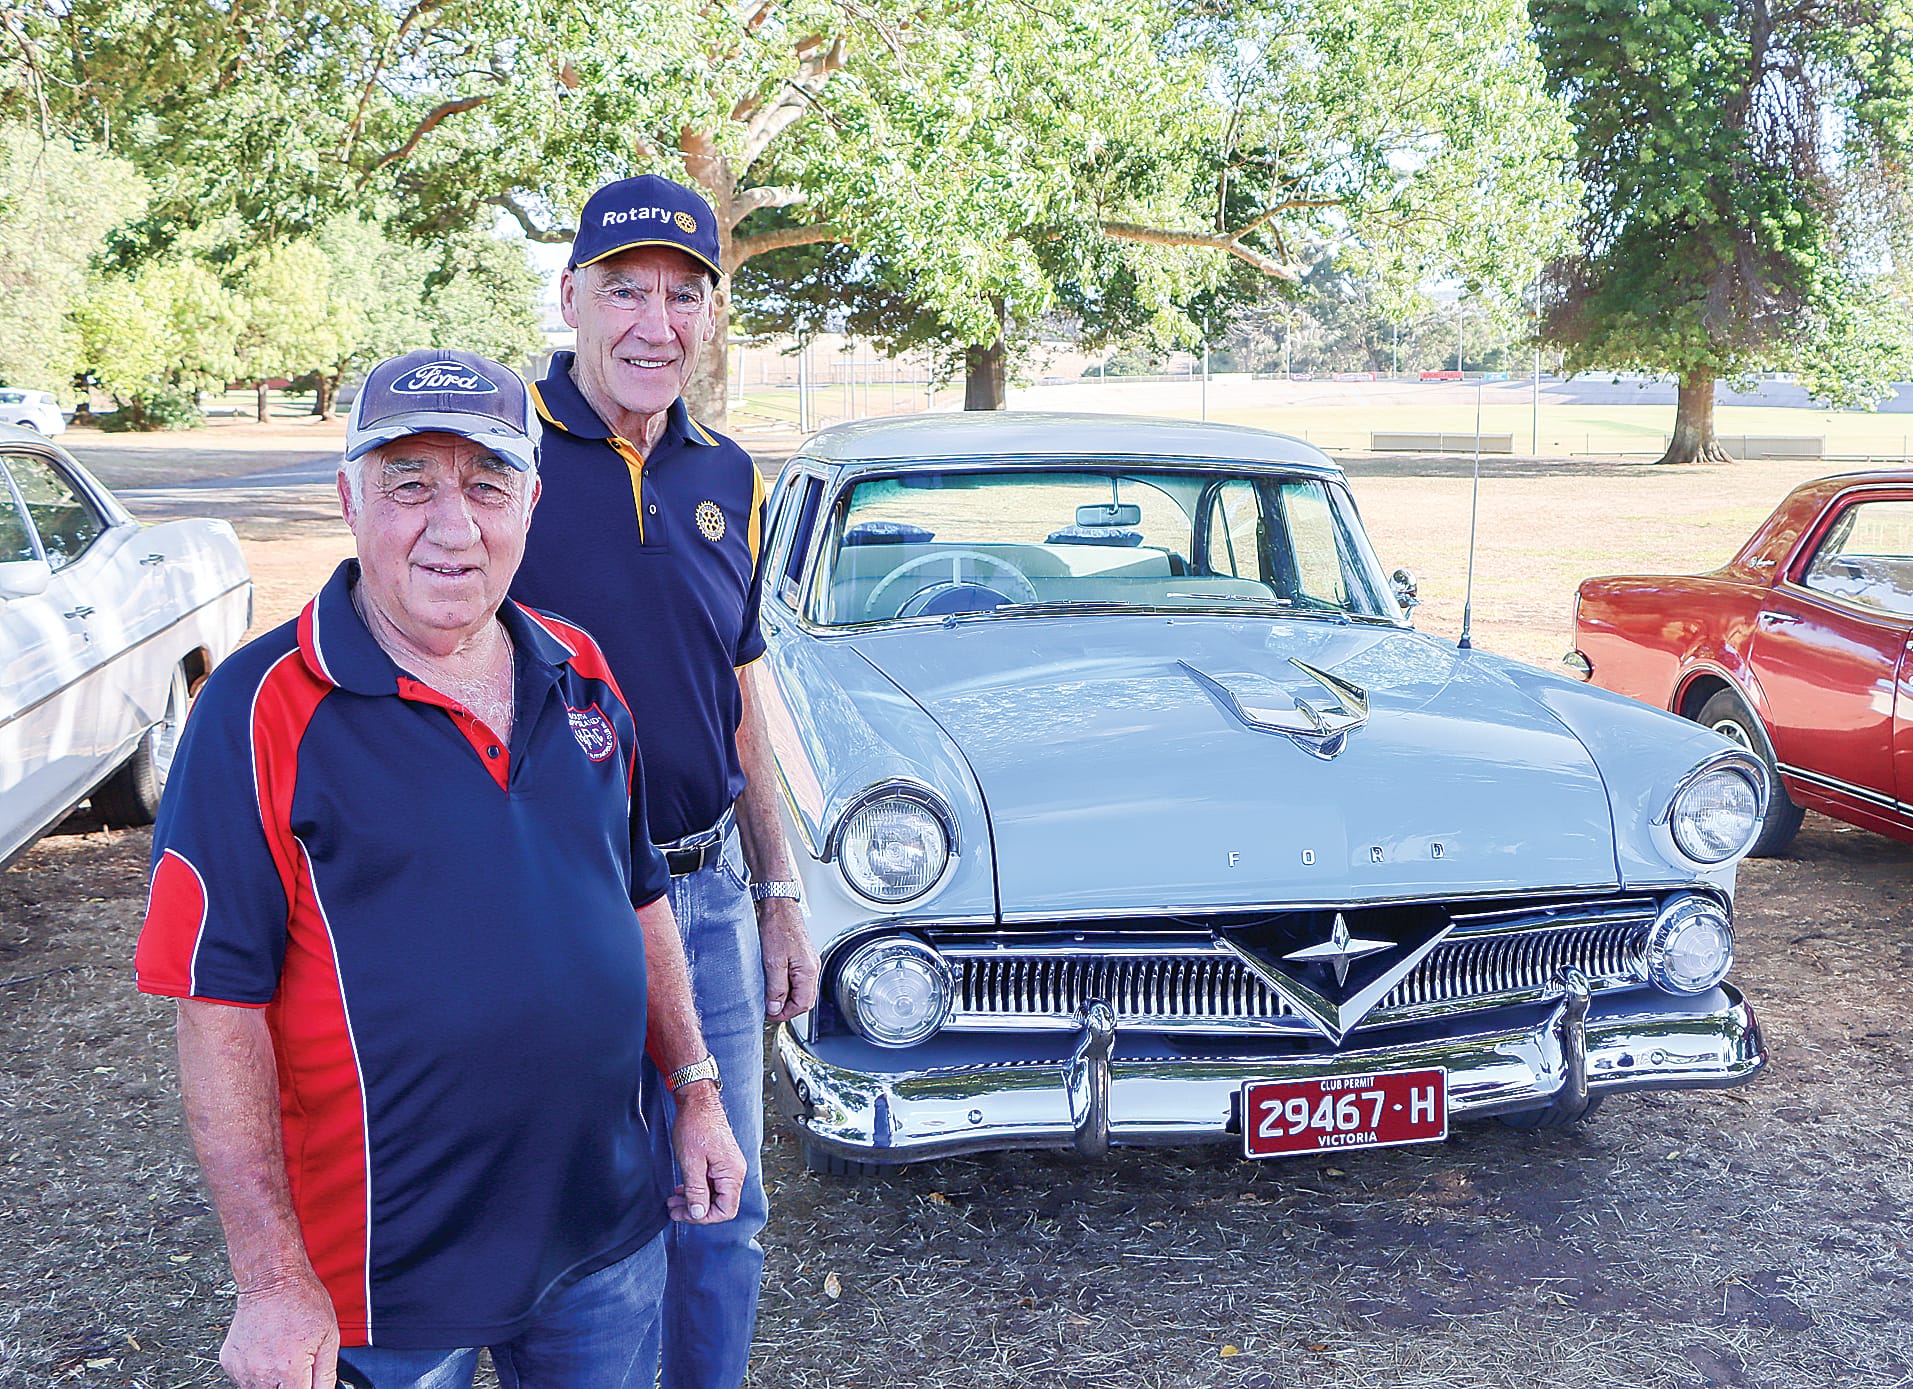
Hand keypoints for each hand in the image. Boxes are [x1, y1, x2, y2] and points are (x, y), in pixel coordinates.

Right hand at [219, 1270, 338, 1388]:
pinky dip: (256, 1372)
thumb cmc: (303, 1300)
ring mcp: (242, 1368)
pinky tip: (267, 1351)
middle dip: (289, 1385)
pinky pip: (244, 1379)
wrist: (272, 1279)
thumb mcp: (329, 1337)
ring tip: (281, 1355)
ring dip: (272, 1382)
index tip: (307, 1381)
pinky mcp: (229, 1362)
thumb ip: (326, 1374)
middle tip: (296, 1364)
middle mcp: (262, 1372)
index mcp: (289, 1368)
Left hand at [667, 1084, 744, 1224]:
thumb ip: (696, 1190)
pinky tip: (682, 1189)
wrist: (697, 1101)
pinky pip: (711, 1183)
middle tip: (674, 1210)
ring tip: (673, 1201)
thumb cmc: (695, 1125)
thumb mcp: (692, 1162)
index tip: (685, 1214)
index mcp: (732, 1173)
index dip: (704, 1217)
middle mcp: (734, 1172)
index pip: (726, 1210)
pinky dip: (696, 1189)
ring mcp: (727, 1166)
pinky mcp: (719, 1162)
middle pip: (719, 1205)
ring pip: (713, 1195)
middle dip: (695, 1210)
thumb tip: (699, 1213)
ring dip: (693, 1200)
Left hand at [757, 897, 818, 1021]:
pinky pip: (796, 978)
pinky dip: (785, 986)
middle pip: (804, 999)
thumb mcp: (773, 962)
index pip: (802, 1005)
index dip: (785, 1014)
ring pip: (800, 989)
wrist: (778, 904)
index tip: (769, 1014)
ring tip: (768, 997)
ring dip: (785, 997)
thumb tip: (776, 1008)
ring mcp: (807, 961)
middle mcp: (812, 967)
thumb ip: (776, 988)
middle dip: (786, 1008)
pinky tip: (773, 982)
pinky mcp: (800, 955)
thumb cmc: (777, 926)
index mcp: (808, 971)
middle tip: (768, 1008)